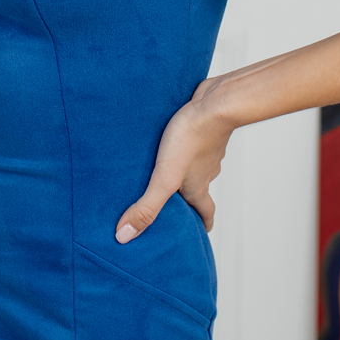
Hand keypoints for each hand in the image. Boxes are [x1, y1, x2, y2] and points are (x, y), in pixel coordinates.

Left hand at [114, 78, 234, 241]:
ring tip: (164, 169)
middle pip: (200, 189)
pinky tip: (170, 138)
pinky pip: (193, 141)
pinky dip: (183, 145)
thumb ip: (146, 206)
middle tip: (176, 203)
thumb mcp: (164, 177)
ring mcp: (206, 148)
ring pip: (196, 165)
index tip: (200, 233)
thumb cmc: (191, 138)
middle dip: (189, 198)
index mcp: (198, 187)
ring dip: (185, 170)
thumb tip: (125, 236)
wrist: (215, 103)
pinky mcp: (202, 128)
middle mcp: (205, 170)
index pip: (206, 213)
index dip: (203, 225)